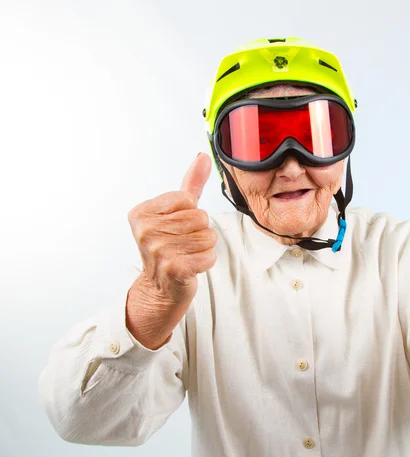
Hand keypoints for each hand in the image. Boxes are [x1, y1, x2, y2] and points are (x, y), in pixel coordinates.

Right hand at [128, 152, 216, 303]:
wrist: (160, 288)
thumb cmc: (170, 245)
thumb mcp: (176, 211)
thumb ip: (191, 184)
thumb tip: (204, 156)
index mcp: (141, 213)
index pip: (188, 200)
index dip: (191, 213)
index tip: (176, 228)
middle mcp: (145, 231)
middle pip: (200, 218)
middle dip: (200, 231)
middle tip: (183, 243)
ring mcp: (158, 251)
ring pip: (208, 236)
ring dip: (205, 247)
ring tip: (188, 254)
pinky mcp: (173, 270)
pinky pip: (209, 256)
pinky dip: (206, 262)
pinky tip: (191, 266)